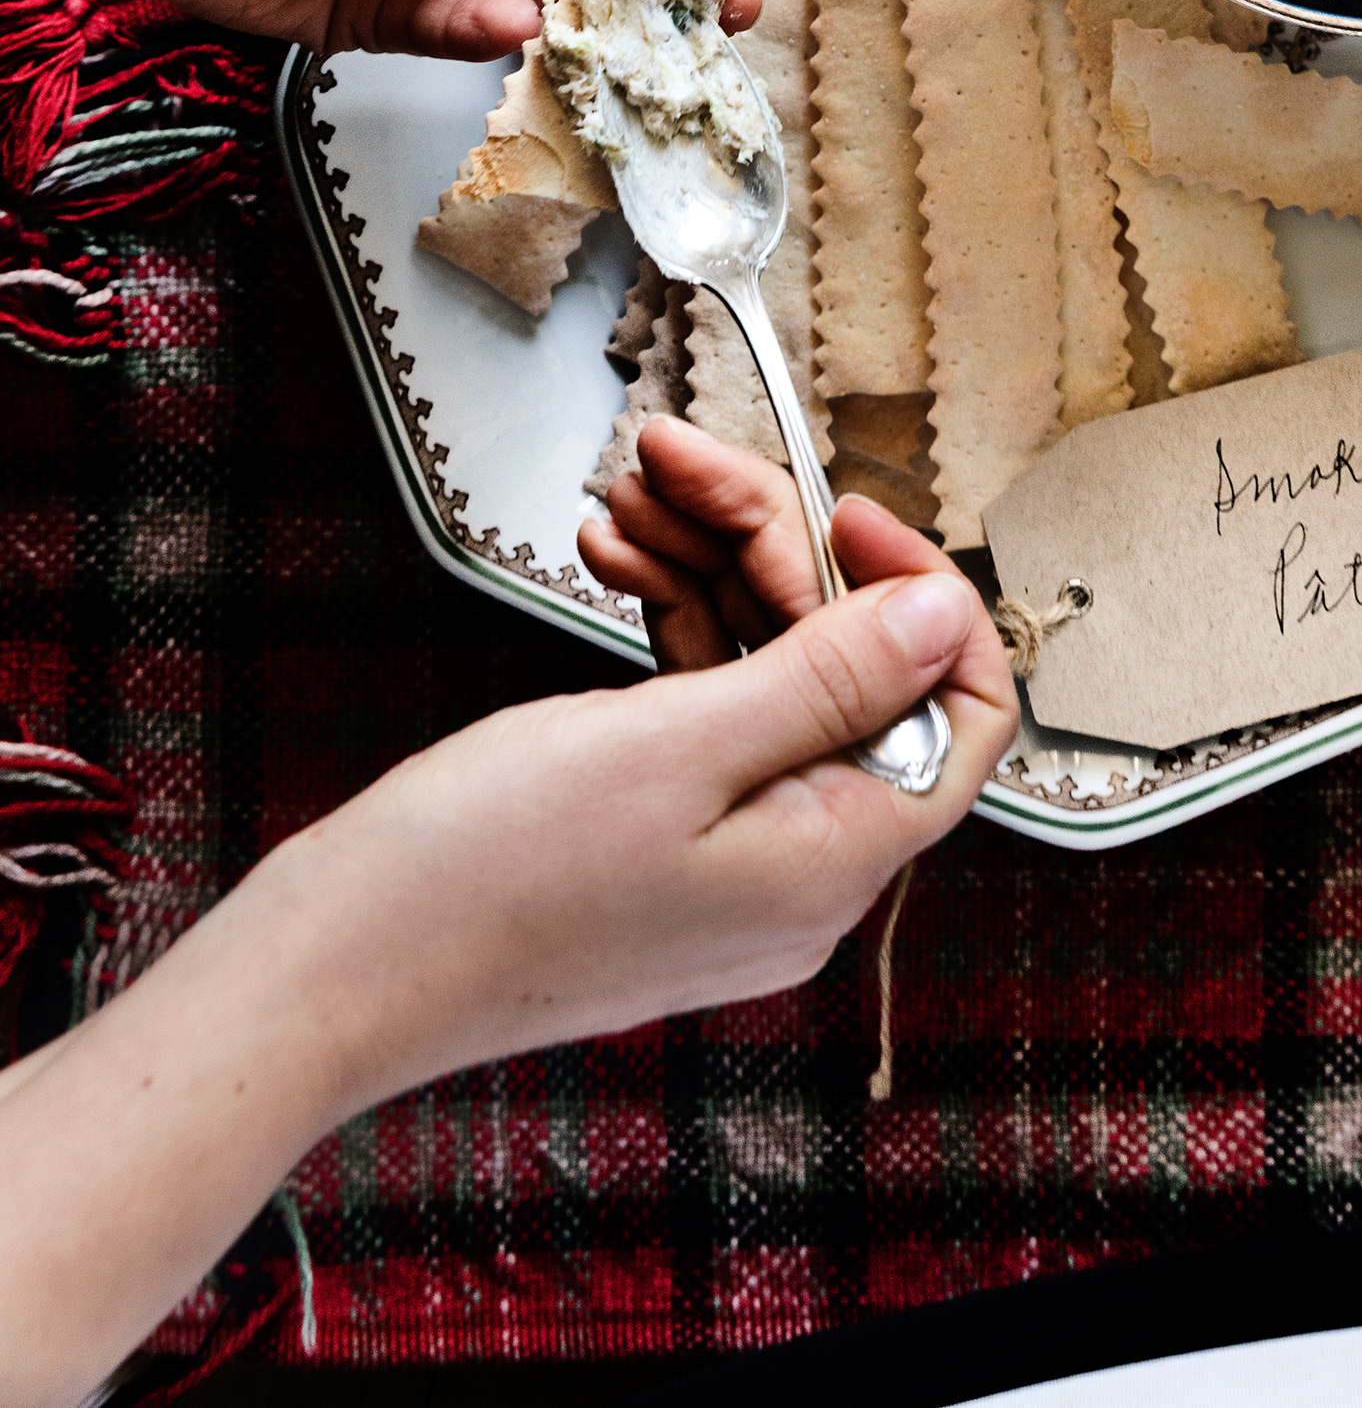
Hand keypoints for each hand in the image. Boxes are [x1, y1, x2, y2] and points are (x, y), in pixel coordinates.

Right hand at [0, 452, 1013, 1407]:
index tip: (848, 513)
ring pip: (767, 672)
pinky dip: (669, 624)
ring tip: (630, 491)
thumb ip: (828, 677)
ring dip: (708, 564)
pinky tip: (614, 557)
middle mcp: (800, 869)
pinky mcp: (662, 842)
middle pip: (849, 669)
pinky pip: (704, 710)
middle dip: (772, 544)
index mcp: (834, 860)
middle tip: (683, 461)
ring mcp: (730, 858)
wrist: (329, 970)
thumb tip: (944, 616)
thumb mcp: (675, 746)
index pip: (963, 714)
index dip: (922, 596)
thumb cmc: (483, 881)